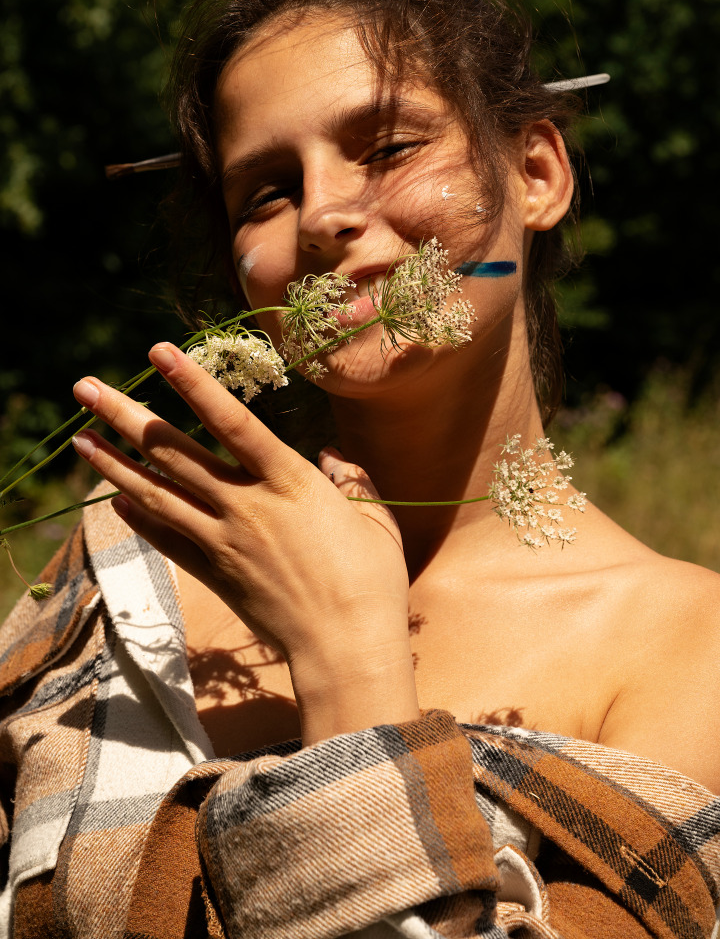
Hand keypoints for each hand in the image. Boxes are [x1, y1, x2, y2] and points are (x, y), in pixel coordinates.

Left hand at [72, 343, 418, 742]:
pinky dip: (139, 518)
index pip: (232, 421)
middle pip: (175, 453)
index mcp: (290, 482)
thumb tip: (333, 459)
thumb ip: (352, 479)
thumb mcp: (374, 519)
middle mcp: (246, 506)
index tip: (158, 352)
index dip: (194, 384)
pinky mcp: (215, 574)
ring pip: (157, 495)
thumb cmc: (372, 582)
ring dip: (114, 465)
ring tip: (79, 438)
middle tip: (86, 387)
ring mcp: (224, 542)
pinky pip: (167, 539)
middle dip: (126, 416)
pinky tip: (115, 500)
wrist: (345, 650)